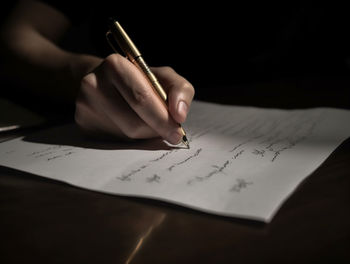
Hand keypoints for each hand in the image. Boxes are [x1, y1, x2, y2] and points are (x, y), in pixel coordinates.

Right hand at [75, 54, 194, 143]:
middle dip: (156, 131)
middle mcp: (93, 84)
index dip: (163, 119)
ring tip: (148, 123)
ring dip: (144, 136)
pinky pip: (114, 142)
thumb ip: (180, 90)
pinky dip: (130, 139)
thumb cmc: (140, 80)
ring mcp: (84, 106)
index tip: (177, 132)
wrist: (107, 81)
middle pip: (134, 123)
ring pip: (125, 136)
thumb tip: (180, 114)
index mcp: (115, 66)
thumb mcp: (164, 77)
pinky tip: (131, 126)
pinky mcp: (82, 124)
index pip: (142, 99)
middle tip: (170, 134)